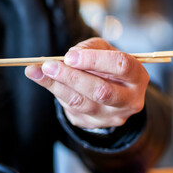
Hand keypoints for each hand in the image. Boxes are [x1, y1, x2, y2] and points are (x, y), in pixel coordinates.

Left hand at [25, 38, 148, 128]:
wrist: (111, 93)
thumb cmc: (107, 66)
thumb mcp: (104, 50)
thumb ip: (88, 49)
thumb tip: (66, 58)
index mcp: (137, 77)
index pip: (120, 66)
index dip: (93, 60)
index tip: (69, 56)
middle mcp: (129, 101)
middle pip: (100, 90)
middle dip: (71, 77)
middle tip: (48, 66)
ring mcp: (111, 117)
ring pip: (81, 102)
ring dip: (56, 86)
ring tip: (35, 71)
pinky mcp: (93, 124)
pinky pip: (71, 109)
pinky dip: (56, 93)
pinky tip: (45, 81)